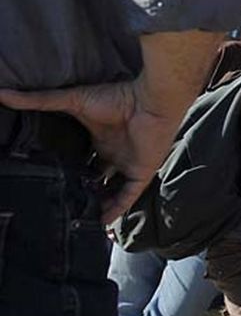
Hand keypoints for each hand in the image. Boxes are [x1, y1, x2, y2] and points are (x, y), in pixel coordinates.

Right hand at [0, 80, 175, 223]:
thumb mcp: (72, 101)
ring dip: (97, 204)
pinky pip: (127, 198)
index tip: (47, 183)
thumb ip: (40, 101)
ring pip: (111, 192)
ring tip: (76, 219)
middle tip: (59, 206)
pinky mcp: (142, 174)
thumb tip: (3, 93)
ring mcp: (128, 165)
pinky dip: (115, 210)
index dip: (66, 172)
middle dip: (80, 190)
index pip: (80, 161)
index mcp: (98, 139)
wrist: (150, 100)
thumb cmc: (116, 97)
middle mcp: (113, 154)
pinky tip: (100, 222)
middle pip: (94, 178)